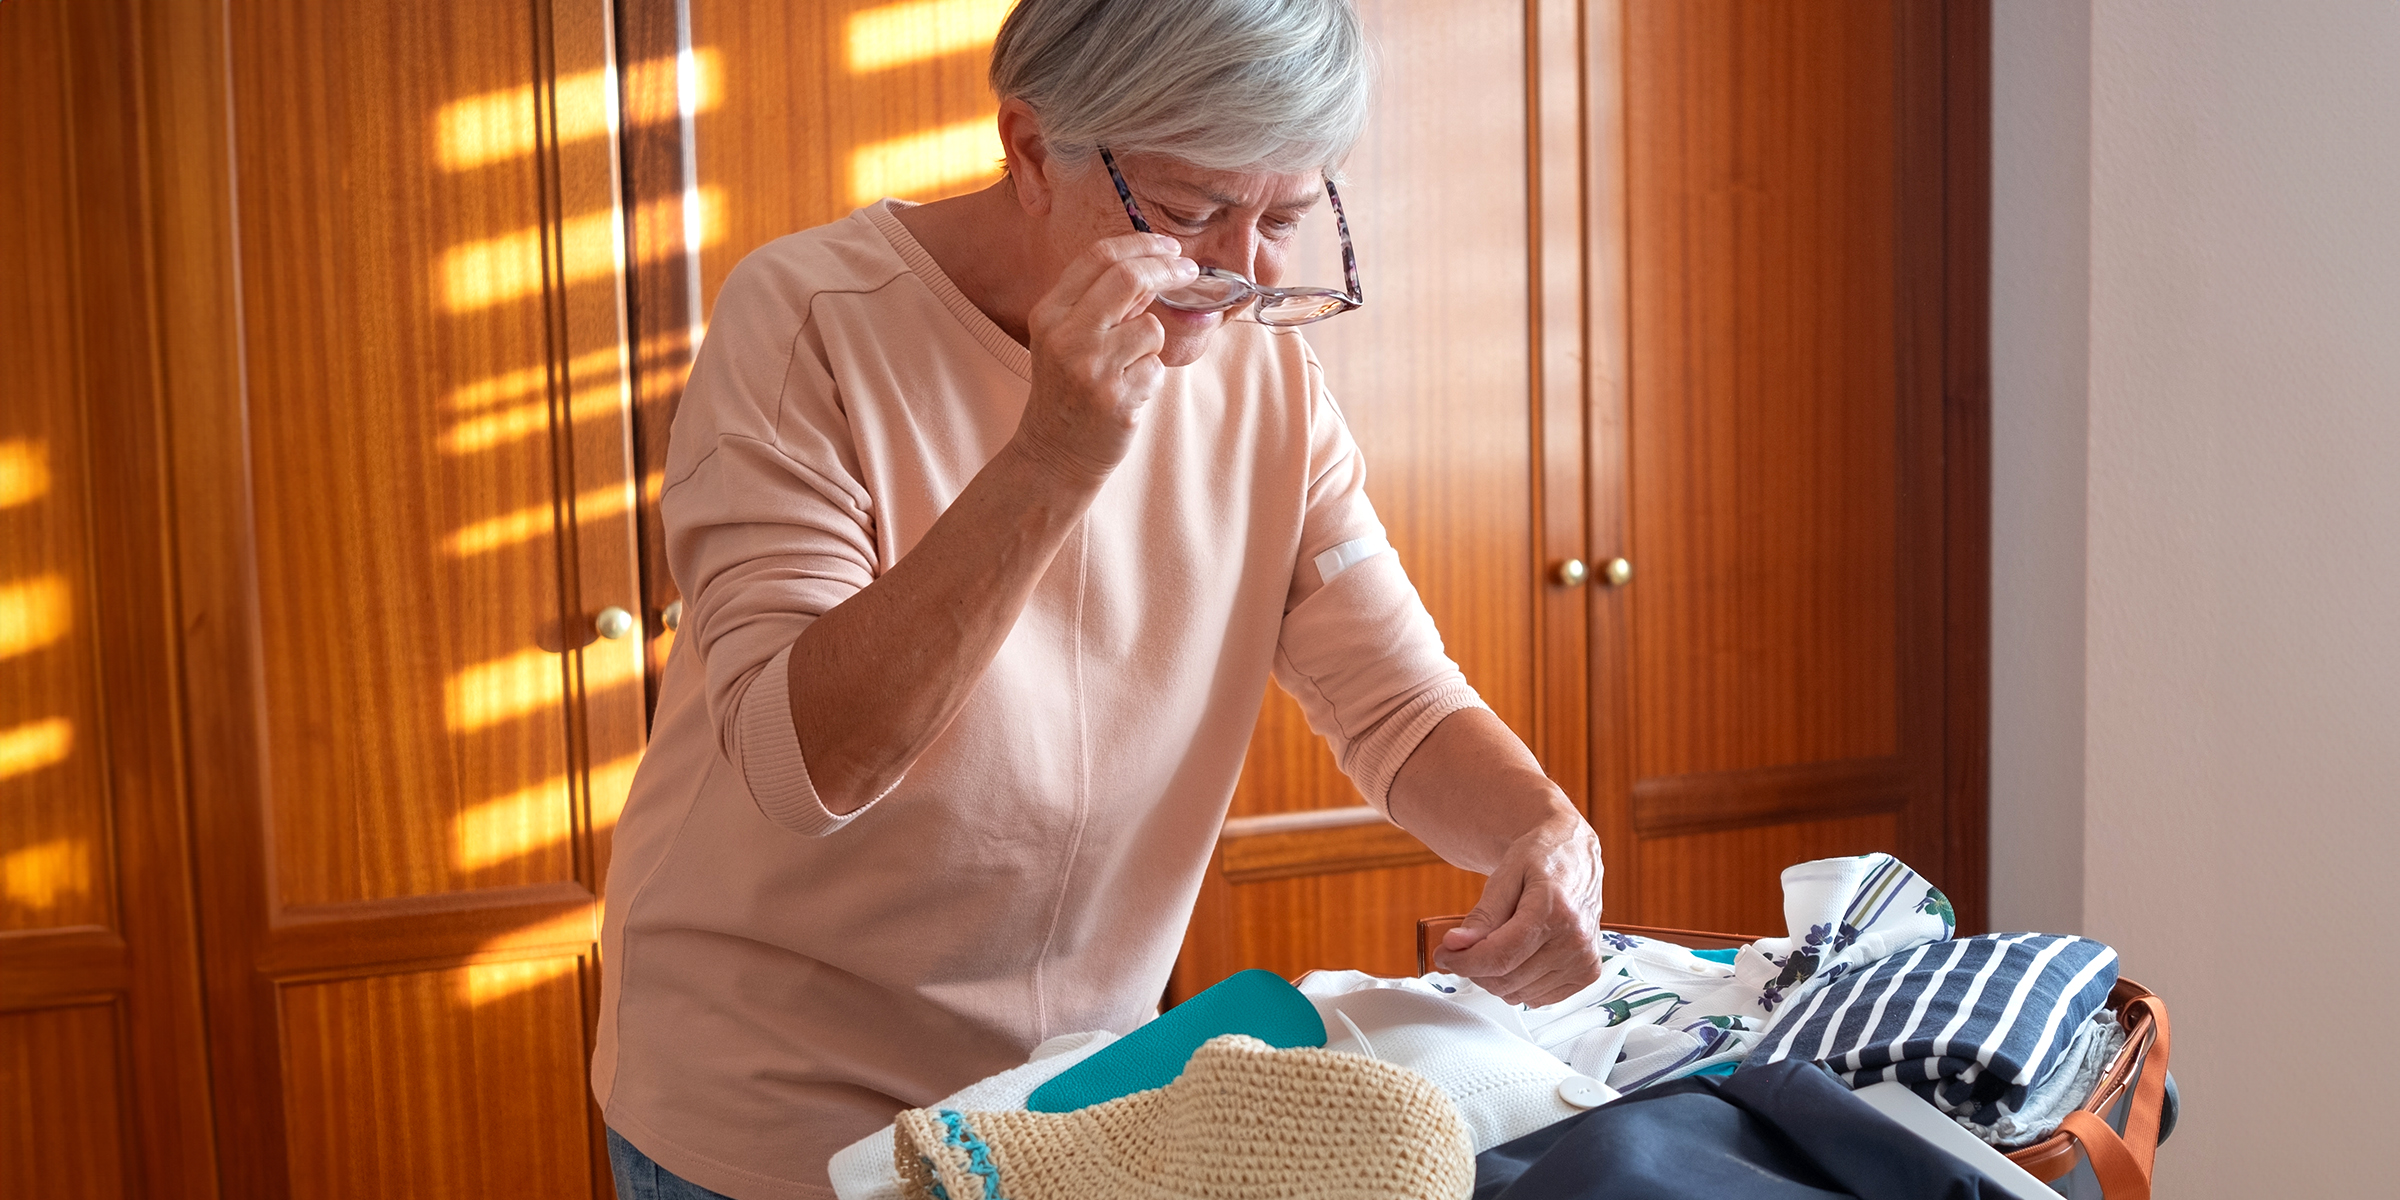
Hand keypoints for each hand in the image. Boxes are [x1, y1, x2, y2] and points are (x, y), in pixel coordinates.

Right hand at [1011, 233, 1197, 484]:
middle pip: (1129, 278)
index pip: (1099, 257)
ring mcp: (1090, 368)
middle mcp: (1065, 336)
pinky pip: (1156, 369)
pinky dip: (1150, 379)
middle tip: (1189, 271)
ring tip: (1128, 368)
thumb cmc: (1067, 389)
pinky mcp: (1115, 399)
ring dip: (1152, 345)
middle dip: (1168, 269)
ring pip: (1151, 328)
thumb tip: (1152, 268)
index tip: (1169, 247)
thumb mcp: (1065, 338)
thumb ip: (1101, 303)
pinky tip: (1127, 395)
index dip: (1141, 244)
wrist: (1053, 453)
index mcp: (1049, 313)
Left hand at [1431, 815, 1604, 1005]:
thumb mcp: (1505, 875)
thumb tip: (1456, 945)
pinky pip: (1538, 998)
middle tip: (1463, 949)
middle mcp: (1576, 940)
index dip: (1465, 962)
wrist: (1575, 855)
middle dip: (1475, 969)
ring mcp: (1584, 960)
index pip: (1501, 956)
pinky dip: (1519, 985)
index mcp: (1556, 911)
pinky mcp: (1588, 973)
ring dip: (1496, 978)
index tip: (1444, 955)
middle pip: (1508, 980)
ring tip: (1496, 946)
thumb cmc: (1543, 858)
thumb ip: (1482, 915)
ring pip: (1520, 994)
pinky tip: (1518, 958)